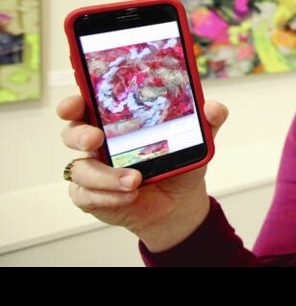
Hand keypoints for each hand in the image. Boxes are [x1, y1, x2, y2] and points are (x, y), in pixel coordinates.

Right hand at [58, 95, 228, 250]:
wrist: (178, 203)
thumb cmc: (178, 163)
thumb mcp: (196, 140)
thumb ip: (206, 121)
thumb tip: (213, 108)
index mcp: (115, 121)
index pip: (86, 105)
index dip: (73, 103)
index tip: (74, 105)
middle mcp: (98, 143)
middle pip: (72, 133)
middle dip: (79, 135)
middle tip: (96, 140)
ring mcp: (92, 170)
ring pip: (80, 169)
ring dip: (105, 176)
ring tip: (135, 181)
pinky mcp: (91, 195)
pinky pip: (86, 195)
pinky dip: (107, 196)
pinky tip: (128, 196)